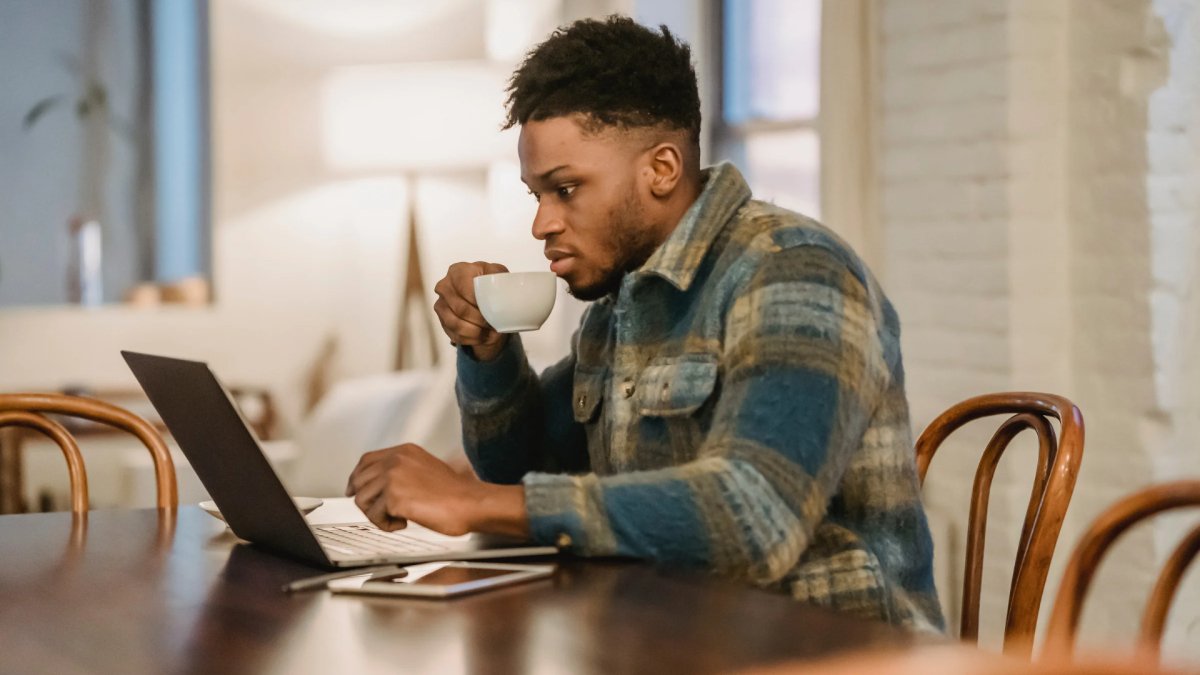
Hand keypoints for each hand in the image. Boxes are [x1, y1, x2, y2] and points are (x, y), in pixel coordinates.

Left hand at [344, 443, 528, 537]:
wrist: (470, 504)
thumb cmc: (455, 494)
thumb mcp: (425, 469)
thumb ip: (402, 471)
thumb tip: (380, 485)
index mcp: (404, 452)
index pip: (366, 461)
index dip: (357, 478)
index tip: (354, 489)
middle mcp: (395, 460)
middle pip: (359, 481)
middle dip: (367, 500)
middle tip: (381, 512)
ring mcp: (393, 478)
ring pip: (363, 500)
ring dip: (377, 515)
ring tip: (398, 518)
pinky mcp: (394, 498)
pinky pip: (375, 517)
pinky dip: (387, 525)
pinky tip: (404, 523)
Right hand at [433, 261, 509, 361]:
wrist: (484, 296)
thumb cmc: (491, 284)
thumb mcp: (498, 275)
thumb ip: (499, 277)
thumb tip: (502, 292)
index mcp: (458, 271)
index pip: (465, 289)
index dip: (479, 302)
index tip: (492, 309)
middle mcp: (444, 286)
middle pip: (460, 309)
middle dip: (479, 319)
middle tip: (493, 323)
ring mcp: (441, 304)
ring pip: (456, 324)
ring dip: (475, 331)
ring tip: (488, 331)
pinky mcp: (442, 321)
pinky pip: (455, 334)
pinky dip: (471, 339)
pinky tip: (481, 336)